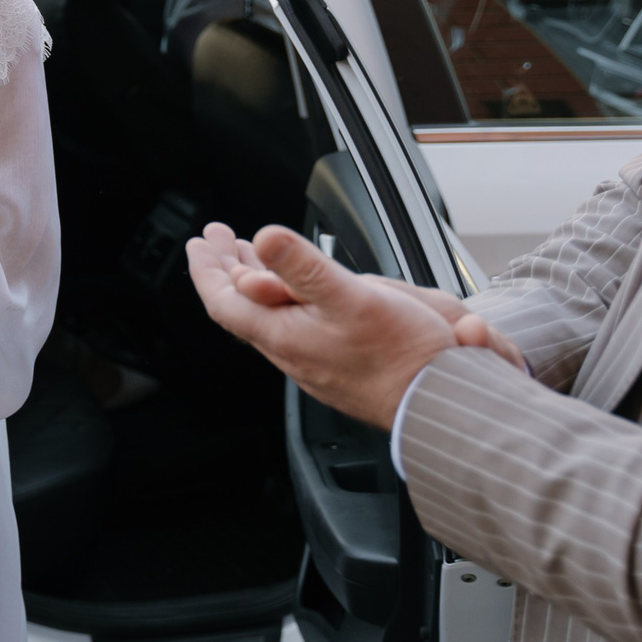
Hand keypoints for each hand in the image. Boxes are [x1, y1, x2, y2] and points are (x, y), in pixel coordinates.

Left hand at [186, 224, 476, 428]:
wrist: (442, 403)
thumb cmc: (404, 357)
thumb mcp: (352, 298)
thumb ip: (304, 268)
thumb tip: (264, 238)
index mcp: (285, 336)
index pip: (225, 302)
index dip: (207, 269)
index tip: (200, 241)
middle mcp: (292, 353)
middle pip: (243, 308)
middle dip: (227, 269)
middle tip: (219, 239)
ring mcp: (313, 362)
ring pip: (269, 318)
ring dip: (256, 282)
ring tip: (249, 255)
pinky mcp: (335, 366)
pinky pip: (295, 328)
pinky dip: (285, 300)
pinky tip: (297, 291)